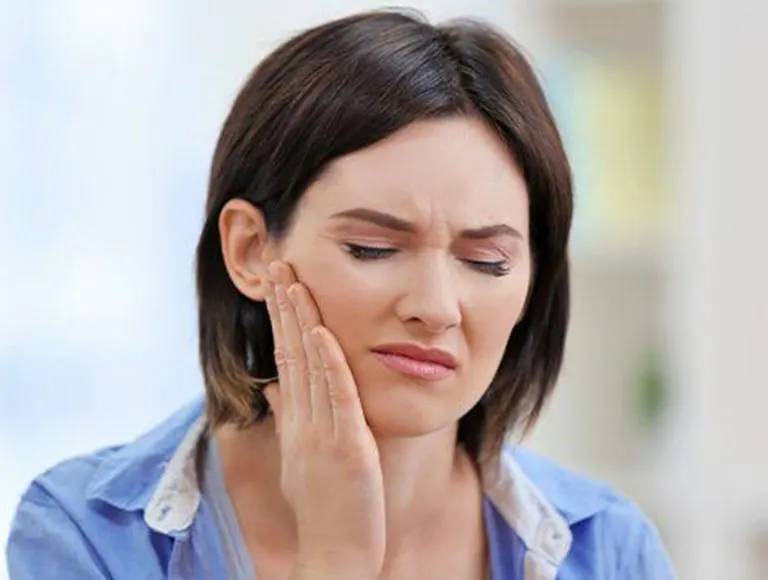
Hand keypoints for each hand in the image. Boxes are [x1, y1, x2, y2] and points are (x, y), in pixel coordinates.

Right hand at [262, 261, 384, 579]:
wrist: (334, 556)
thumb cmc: (323, 507)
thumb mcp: (301, 457)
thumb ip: (289, 417)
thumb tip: (274, 383)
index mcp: (297, 421)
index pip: (285, 358)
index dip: (280, 319)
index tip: (278, 283)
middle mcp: (303, 421)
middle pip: (291, 352)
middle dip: (284, 306)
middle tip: (278, 262)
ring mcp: (322, 433)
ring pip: (309, 367)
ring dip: (302, 322)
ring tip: (294, 281)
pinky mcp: (346, 448)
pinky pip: (336, 399)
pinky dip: (329, 364)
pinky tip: (323, 333)